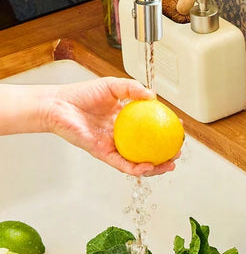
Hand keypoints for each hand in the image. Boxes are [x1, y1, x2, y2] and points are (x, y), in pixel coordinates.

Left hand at [45, 77, 177, 176]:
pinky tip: (148, 166)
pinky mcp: (103, 154)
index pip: (150, 127)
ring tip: (168, 165)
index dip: (166, 129)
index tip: (178, 128)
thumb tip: (153, 96)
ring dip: (155, 167)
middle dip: (165, 153)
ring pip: (137, 161)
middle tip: (177, 152)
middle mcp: (121, 134)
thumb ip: (133, 88)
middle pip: (148, 148)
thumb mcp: (113, 85)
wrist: (59, 106)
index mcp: (125, 119)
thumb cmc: (81, 94)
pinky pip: (122, 164)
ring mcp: (113, 145)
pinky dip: (136, 168)